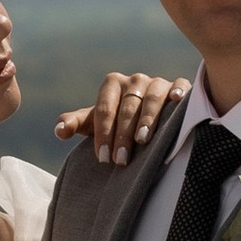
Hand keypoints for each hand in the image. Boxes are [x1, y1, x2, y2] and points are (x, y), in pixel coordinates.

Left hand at [53, 71, 190, 165]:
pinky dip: (179, 93)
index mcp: (112, 84)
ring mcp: (158, 82)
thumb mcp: (96, 124)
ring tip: (143, 140)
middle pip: (128, 107)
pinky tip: (178, 102)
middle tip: (121, 160)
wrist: (146, 118)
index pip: (105, 108)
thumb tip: (59, 130)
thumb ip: (77, 124)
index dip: (103, 133)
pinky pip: (181, 87)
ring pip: (152, 97)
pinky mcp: (179, 87)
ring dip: (147, 119)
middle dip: (123, 135)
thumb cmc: (117, 122)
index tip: (103, 158)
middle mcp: (135, 80)